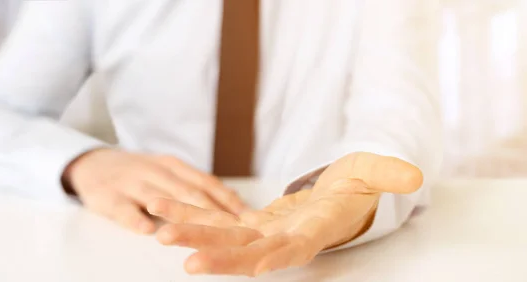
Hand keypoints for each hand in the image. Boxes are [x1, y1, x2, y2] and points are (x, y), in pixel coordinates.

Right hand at [63, 148, 247, 233]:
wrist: (91, 164)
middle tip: (234, 229)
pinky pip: (122, 208)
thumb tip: (235, 201)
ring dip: (180, 214)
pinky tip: (146, 231)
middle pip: (187, 191)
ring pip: (159, 199)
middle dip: (212, 210)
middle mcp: (154, 171)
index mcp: (172, 165)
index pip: (204, 182)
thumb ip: (194, 185)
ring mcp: (130, 183)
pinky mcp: (108, 196)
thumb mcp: (166, 172)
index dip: (227, 199)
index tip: (249, 216)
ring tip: (201, 231)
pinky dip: (135, 218)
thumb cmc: (138, 174)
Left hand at [147, 152, 422, 276]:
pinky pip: (215, 218)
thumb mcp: (374, 173)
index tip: (253, 266)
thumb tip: (413, 176)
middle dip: (218, 252)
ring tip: (159, 227)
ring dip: (192, 232)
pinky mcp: (250, 223)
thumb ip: (388, 175)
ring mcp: (264, 232)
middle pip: (248, 250)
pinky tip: (162, 207)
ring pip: (223, 237)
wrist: (337, 197)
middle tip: (184, 255)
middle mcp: (284, 238)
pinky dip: (190, 212)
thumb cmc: (358, 187)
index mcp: (314, 231)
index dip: (276, 258)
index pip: (295, 249)